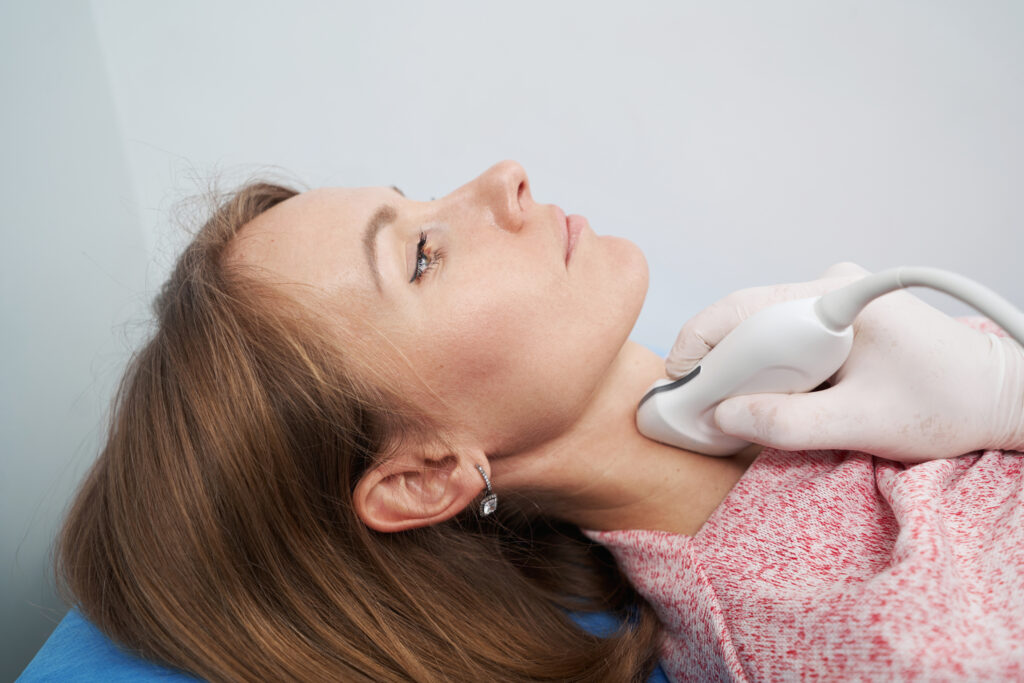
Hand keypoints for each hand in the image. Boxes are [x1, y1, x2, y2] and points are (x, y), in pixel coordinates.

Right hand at [666, 262, 1023, 461]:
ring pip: (763, 330)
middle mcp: (830, 286)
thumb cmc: (948, 405)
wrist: (1002, 397)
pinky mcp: (837, 319)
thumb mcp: (863, 424)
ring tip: (736, 410)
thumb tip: (722, 418)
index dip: (699, 347)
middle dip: (718, 365)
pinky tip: (770, 398)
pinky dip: (767, 369)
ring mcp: (834, 301)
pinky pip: (783, 338)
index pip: (743, 309)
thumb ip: (788, 424)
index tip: (677, 389)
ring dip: (744, 370)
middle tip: (701, 410)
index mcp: (836, 298)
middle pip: (747, 319)